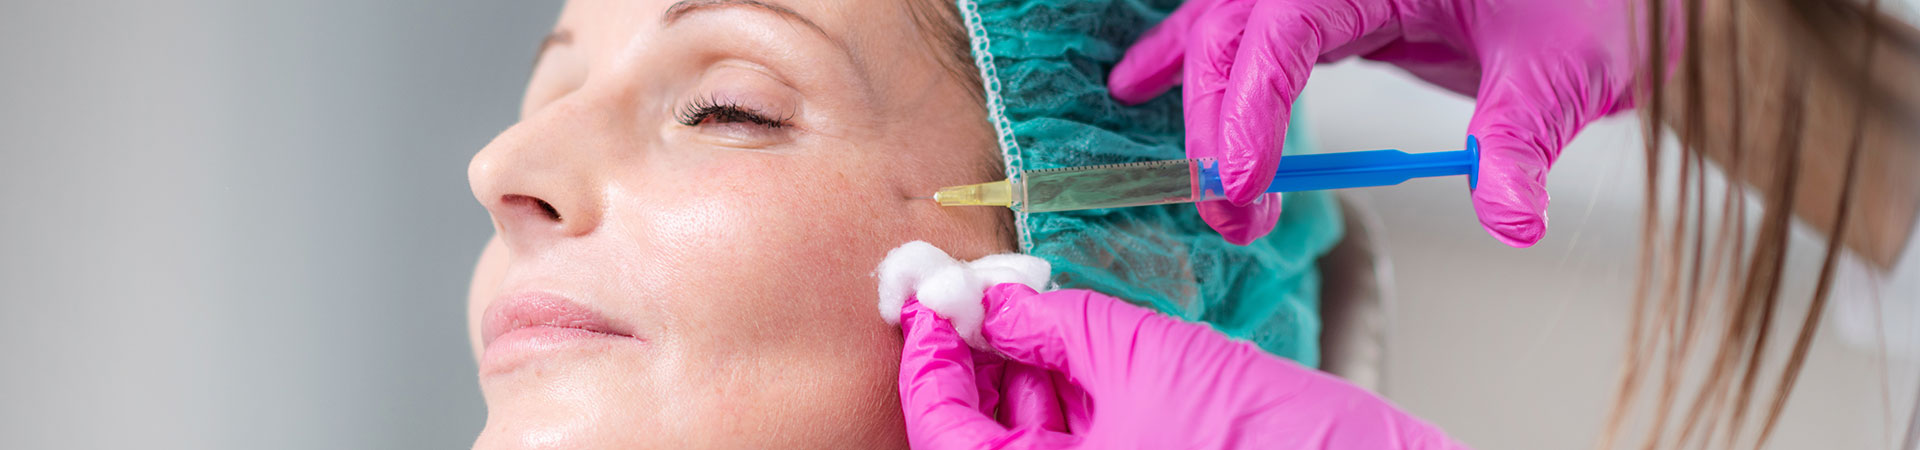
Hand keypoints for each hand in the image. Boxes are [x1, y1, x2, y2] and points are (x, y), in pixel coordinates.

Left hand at [898, 284, 1463, 448]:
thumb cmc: (1277, 440)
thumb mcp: (1146, 355)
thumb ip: (1054, 323)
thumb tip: (990, 301)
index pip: (946, 435)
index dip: (929, 363)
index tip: (927, 303)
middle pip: (980, 442)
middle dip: (977, 362)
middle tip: (974, 291)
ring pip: (1027, 445)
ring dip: (1021, 375)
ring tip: (1031, 306)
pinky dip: (1066, 401)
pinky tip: (1075, 344)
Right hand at [1107, 0, 1640, 246]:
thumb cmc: (1595, 2)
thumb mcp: (1565, 69)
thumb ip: (1521, 139)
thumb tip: (1509, 214)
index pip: (1285, 26)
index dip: (1250, 106)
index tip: (1244, 182)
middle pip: (1237, 30)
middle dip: (1220, 125)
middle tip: (1235, 213)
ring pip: (1225, 26)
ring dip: (1199, 100)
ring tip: (1201, 179)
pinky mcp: (1332, 5)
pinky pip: (1243, 24)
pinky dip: (1191, 54)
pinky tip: (1141, 78)